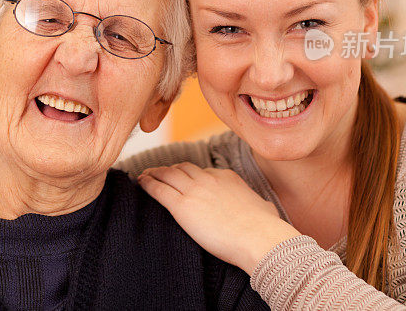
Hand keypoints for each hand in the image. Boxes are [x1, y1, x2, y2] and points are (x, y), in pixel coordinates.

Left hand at [138, 163, 299, 273]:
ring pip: (167, 174)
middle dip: (170, 169)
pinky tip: (140, 182)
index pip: (203, 171)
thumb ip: (257, 205)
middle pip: (182, 168)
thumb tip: (264, 209)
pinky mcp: (181, 206)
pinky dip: (148, 184)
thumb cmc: (265, 228)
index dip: (191, 174)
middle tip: (160, 173)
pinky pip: (159, 189)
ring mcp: (194, 190)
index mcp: (227, 177)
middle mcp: (208, 179)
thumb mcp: (264, 208)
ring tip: (145, 175)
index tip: (184, 177)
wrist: (257, 236)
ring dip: (154, 173)